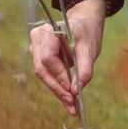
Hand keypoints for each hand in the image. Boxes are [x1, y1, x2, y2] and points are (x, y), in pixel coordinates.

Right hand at [29, 0, 105, 115]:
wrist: (84, 22)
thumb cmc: (86, 32)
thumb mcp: (90, 49)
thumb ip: (84, 69)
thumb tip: (76, 91)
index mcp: (48, 31)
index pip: (48, 58)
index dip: (59, 75)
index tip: (72, 91)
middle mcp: (37, 39)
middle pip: (42, 69)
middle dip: (57, 88)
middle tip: (71, 104)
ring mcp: (36, 49)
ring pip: (44, 75)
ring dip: (57, 91)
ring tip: (72, 106)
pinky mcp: (40, 58)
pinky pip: (47, 75)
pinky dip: (58, 87)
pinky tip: (68, 100)